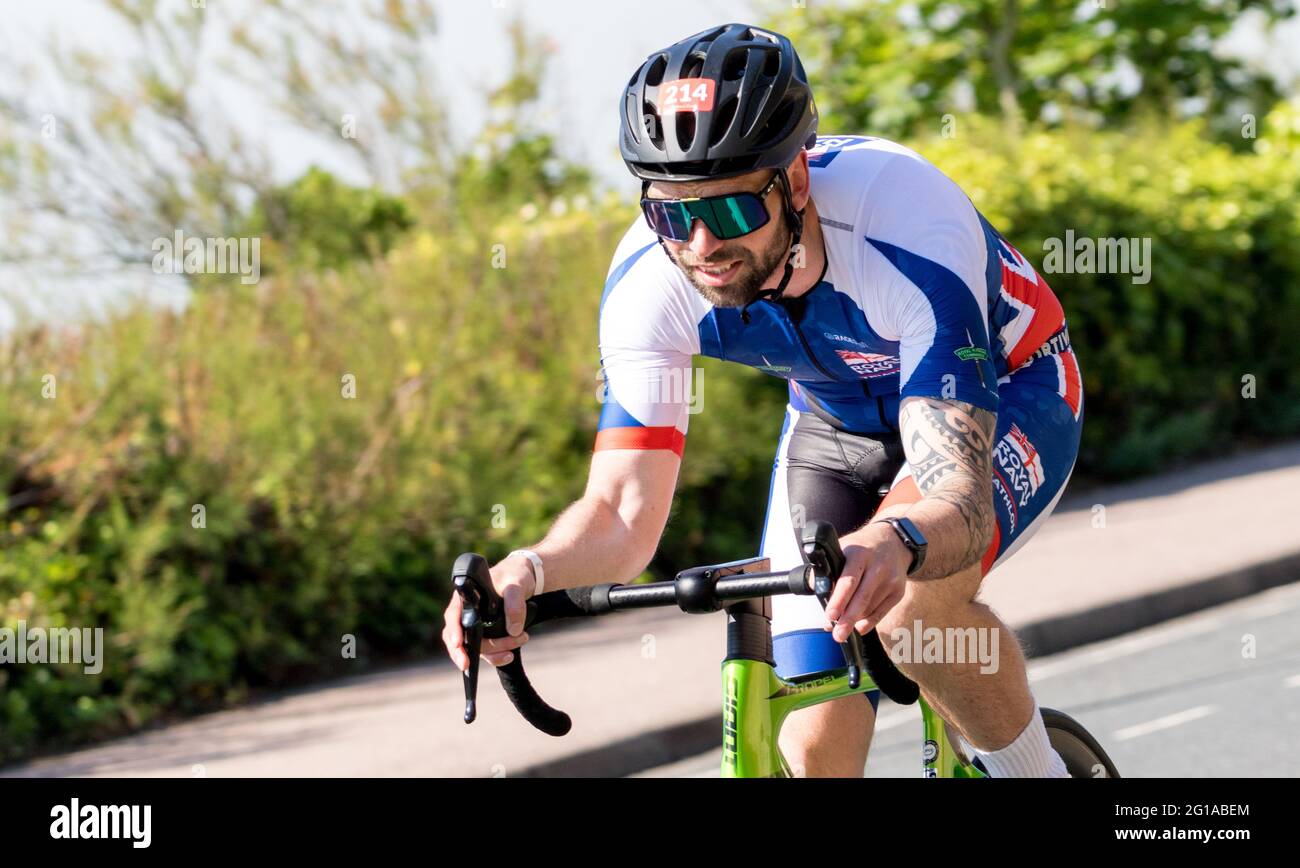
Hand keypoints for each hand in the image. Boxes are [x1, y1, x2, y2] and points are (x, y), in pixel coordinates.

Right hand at [442, 554, 537, 671]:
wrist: (523, 579)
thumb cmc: (514, 576)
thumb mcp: (517, 584)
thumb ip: (515, 603)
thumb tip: (513, 630)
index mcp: (466, 597)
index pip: (453, 615)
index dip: (453, 631)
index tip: (457, 644)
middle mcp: (467, 613)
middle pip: (458, 637)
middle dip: (464, 653)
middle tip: (468, 666)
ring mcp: (476, 626)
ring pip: (476, 647)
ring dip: (495, 651)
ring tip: (520, 640)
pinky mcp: (487, 635)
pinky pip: (487, 652)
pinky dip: (497, 657)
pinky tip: (509, 655)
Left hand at [823, 522, 912, 641]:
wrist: (893, 541)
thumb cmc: (861, 548)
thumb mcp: (843, 549)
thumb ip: (829, 568)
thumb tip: (815, 590)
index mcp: (859, 554)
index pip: (848, 580)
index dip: (838, 600)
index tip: (830, 616)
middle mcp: (877, 567)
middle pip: (862, 598)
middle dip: (848, 619)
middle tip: (837, 635)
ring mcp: (890, 580)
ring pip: (870, 608)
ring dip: (854, 620)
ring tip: (841, 628)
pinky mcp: (898, 591)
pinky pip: (880, 613)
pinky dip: (867, 622)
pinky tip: (858, 625)